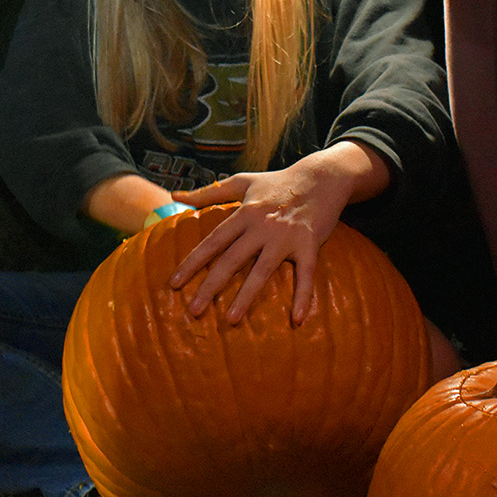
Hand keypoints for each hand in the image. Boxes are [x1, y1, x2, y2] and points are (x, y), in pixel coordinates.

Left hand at [168, 142, 389, 324]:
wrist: (321, 177)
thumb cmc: (277, 182)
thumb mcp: (241, 182)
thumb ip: (207, 192)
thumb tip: (174, 195)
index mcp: (244, 213)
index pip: (213, 241)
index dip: (193, 262)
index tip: (175, 283)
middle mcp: (262, 226)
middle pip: (232, 260)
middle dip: (211, 286)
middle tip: (193, 310)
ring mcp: (286, 236)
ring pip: (262, 271)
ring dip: (246, 297)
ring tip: (231, 320)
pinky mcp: (309, 244)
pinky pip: (305, 274)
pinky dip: (303, 296)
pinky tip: (297, 319)